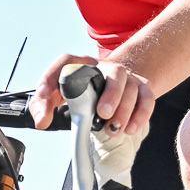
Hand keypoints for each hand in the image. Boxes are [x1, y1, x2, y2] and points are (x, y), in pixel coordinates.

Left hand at [29, 50, 154, 135]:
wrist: (108, 83)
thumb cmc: (80, 91)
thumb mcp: (57, 96)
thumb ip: (42, 106)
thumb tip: (42, 120)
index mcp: (79, 64)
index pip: (66, 61)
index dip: (53, 76)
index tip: (44, 95)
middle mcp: (104, 67)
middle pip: (114, 72)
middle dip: (111, 94)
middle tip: (102, 113)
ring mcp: (125, 77)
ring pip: (132, 87)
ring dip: (124, 111)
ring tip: (112, 128)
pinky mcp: (141, 88)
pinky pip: (147, 98)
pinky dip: (140, 115)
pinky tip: (129, 128)